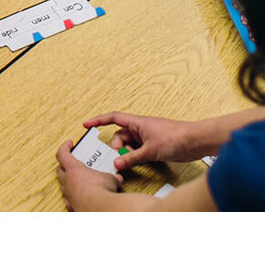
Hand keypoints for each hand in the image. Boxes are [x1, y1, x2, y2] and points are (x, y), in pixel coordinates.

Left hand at [56, 139, 121, 209]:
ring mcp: (68, 196)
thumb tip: (117, 178)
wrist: (101, 210)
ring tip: (82, 182)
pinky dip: (75, 197)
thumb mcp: (109, 178)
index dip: (65, 147)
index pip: (62, 153)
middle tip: (75, 163)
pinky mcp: (72, 207)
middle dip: (66, 165)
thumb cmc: (101, 190)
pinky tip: (84, 198)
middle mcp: (67, 182)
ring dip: (71, 182)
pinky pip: (70, 200)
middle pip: (60, 170)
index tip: (70, 143)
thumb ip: (111, 176)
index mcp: (73, 169)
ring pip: (64, 186)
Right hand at [83, 111, 197, 170]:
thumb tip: (117, 163)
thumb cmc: (175, 138)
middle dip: (117, 147)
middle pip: (120, 136)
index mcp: (137, 122)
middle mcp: (140, 128)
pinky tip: (137, 163)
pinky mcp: (153, 146)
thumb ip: (132, 158)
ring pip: (129, 145)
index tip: (87, 124)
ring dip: (127, 153)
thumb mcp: (150, 150)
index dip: (98, 120)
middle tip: (117, 158)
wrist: (195, 142)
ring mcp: (147, 137)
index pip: (113, 118)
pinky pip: (138, 150)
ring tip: (128, 162)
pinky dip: (135, 156)